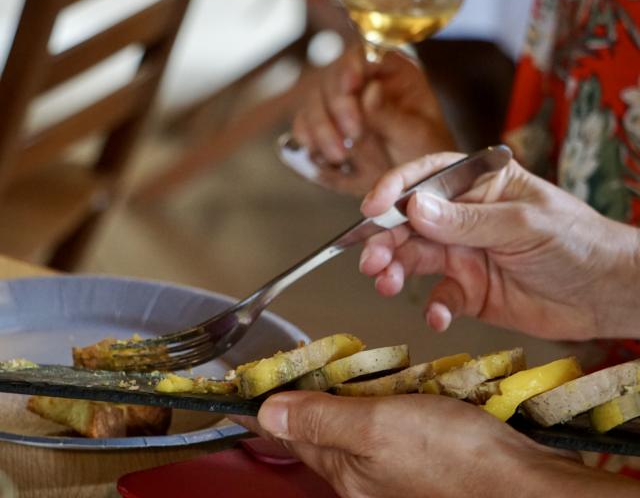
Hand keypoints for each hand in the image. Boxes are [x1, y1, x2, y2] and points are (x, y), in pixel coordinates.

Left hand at [234, 392, 637, 497]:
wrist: (521, 487)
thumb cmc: (455, 460)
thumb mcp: (378, 429)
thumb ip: (323, 417)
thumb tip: (268, 411)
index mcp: (345, 467)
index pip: (291, 431)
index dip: (268, 405)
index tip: (248, 386)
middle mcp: (362, 475)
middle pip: (321, 428)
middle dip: (309, 396)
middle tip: (300, 366)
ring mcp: (392, 470)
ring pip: (355, 426)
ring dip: (348, 396)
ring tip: (343, 372)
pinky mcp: (422, 459)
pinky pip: (388, 427)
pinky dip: (384, 404)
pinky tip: (394, 389)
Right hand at [292, 47, 453, 194]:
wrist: (414, 180)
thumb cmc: (424, 152)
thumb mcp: (417, 134)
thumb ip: (391, 115)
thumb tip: (369, 91)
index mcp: (390, 71)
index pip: (362, 55)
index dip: (351, 67)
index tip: (351, 87)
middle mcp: (360, 81)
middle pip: (330, 79)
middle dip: (337, 107)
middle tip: (353, 134)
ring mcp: (338, 103)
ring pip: (313, 103)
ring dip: (321, 129)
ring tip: (339, 155)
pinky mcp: (323, 126)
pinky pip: (303, 126)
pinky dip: (308, 140)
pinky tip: (323, 156)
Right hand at [359, 153, 639, 340]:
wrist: (607, 296)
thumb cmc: (577, 242)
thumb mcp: (522, 224)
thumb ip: (467, 220)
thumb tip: (415, 208)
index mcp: (477, 185)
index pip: (427, 177)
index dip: (395, 188)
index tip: (372, 208)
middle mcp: (462, 217)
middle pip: (410, 222)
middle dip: (386, 238)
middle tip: (371, 258)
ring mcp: (462, 254)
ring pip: (415, 258)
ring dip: (395, 270)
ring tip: (385, 282)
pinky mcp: (467, 291)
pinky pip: (439, 297)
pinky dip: (434, 308)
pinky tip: (439, 315)